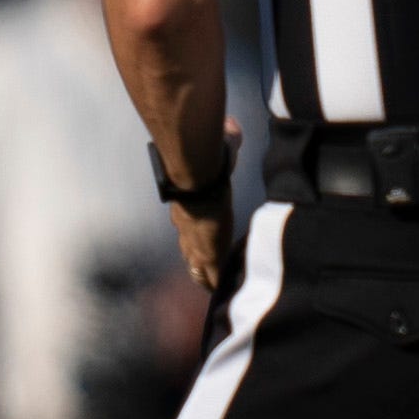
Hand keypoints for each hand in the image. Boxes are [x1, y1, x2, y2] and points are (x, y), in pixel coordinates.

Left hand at [166, 119, 241, 291]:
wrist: (197, 175)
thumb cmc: (206, 161)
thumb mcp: (221, 148)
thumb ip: (226, 139)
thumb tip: (231, 127)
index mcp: (188, 206)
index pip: (189, 225)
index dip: (194, 235)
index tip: (199, 242)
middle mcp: (187, 226)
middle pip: (190, 249)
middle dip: (197, 261)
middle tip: (203, 273)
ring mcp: (196, 241)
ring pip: (198, 265)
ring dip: (204, 275)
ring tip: (211, 287)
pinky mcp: (208, 252)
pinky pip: (212, 273)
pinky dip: (215, 282)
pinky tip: (218, 290)